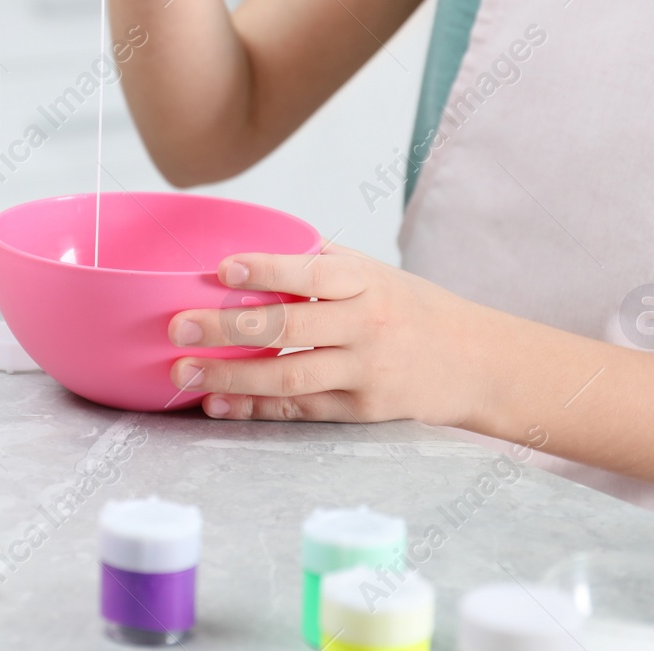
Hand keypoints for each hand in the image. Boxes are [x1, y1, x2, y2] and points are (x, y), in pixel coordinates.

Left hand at [167, 245, 488, 426]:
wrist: (474, 362)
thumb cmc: (408, 307)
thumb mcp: (374, 271)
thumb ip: (317, 260)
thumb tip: (247, 241)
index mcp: (365, 282)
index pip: (311, 274)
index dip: (266, 270)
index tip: (222, 268)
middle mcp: (366, 326)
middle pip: (289, 328)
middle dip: (228, 328)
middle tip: (178, 326)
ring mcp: (364, 372)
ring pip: (287, 377)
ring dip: (229, 377)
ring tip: (183, 371)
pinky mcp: (360, 411)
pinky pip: (298, 410)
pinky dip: (253, 407)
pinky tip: (215, 404)